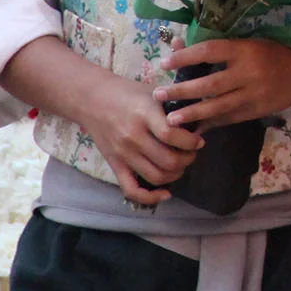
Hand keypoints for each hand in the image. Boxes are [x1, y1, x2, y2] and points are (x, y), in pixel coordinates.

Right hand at [78, 69, 200, 205]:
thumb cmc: (127, 92)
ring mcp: (123, 153)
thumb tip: (199, 123)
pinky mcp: (114, 165)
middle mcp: (133, 136)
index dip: (191, 142)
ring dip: (175, 174)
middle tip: (191, 152)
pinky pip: (132, 190)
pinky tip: (165, 193)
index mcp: (144, 114)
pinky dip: (151, 197)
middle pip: (168, 161)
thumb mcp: (152, 93)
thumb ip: (173, 108)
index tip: (198, 140)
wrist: (91, 99)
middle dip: (188, 159)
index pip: (171, 135)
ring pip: (156, 177)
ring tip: (180, 164)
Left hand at [155, 37, 290, 129]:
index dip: (185, 57)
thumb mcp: (248, 43)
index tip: (164, 63)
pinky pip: (229, 119)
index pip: (210, 51)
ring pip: (217, 106)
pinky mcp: (257, 111)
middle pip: (210, 83)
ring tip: (170, 119)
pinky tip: (193, 129)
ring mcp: (254, 94)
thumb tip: (179, 44)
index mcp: (246, 49)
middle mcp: (249, 72)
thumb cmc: (274, 53)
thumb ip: (216, 47)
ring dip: (192, 113)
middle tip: (158, 94)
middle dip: (182, 90)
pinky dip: (210, 124)